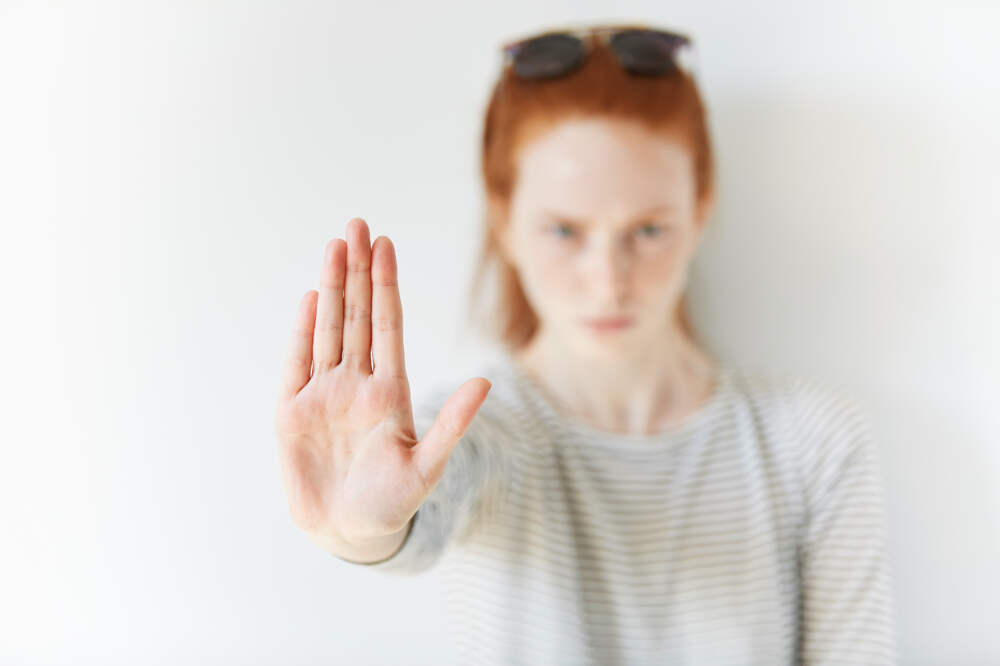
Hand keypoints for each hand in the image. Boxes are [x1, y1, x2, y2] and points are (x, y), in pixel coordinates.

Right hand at [275, 217, 491, 550]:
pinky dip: (303, 333)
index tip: (385, 245)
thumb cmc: (393, 502)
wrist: (349, 532)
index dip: (386, 285)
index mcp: (389, 390)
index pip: (388, 326)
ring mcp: (323, 394)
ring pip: (329, 330)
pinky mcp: (293, 413)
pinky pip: (297, 364)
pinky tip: (310, 300)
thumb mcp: (428, 465)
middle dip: (357, 270)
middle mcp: (356, 383)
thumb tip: (486, 383)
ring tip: (335, 246)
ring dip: (331, 288)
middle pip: (357, 316)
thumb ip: (452, 424)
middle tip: (358, 225)